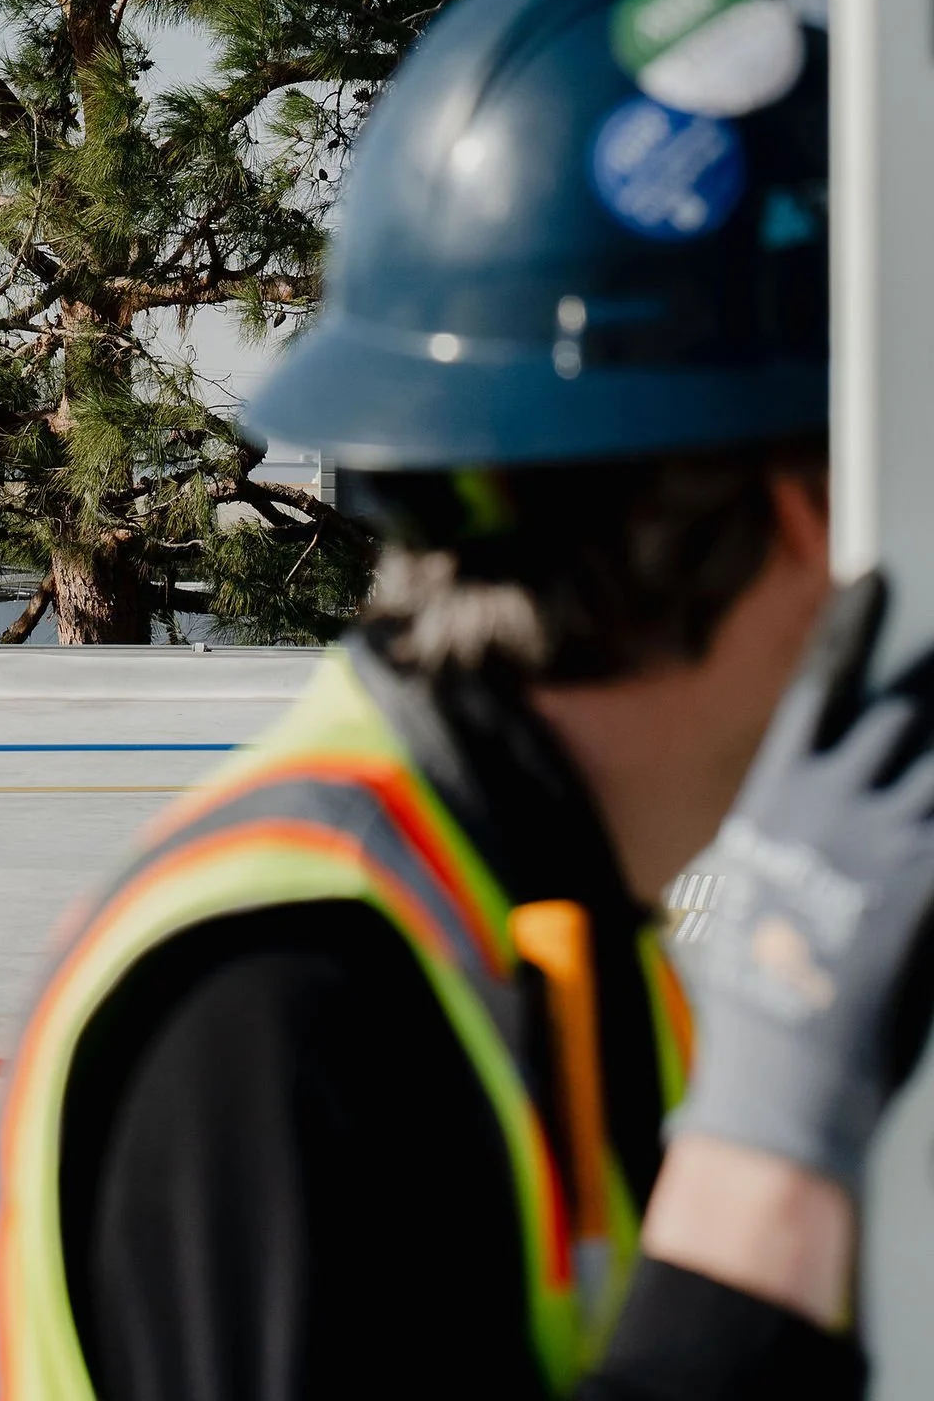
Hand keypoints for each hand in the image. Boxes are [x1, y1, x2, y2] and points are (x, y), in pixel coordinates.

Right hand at [674, 573, 933, 1191]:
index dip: (852, 627)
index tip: (876, 581)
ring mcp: (889, 838)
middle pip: (903, 714)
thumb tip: (769, 841)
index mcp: (780, 790)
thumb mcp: (729, 896)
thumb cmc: (751, 991)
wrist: (788, 1063)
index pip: (823, 681)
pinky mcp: (930, 884)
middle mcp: (835, 798)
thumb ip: (768, 848)